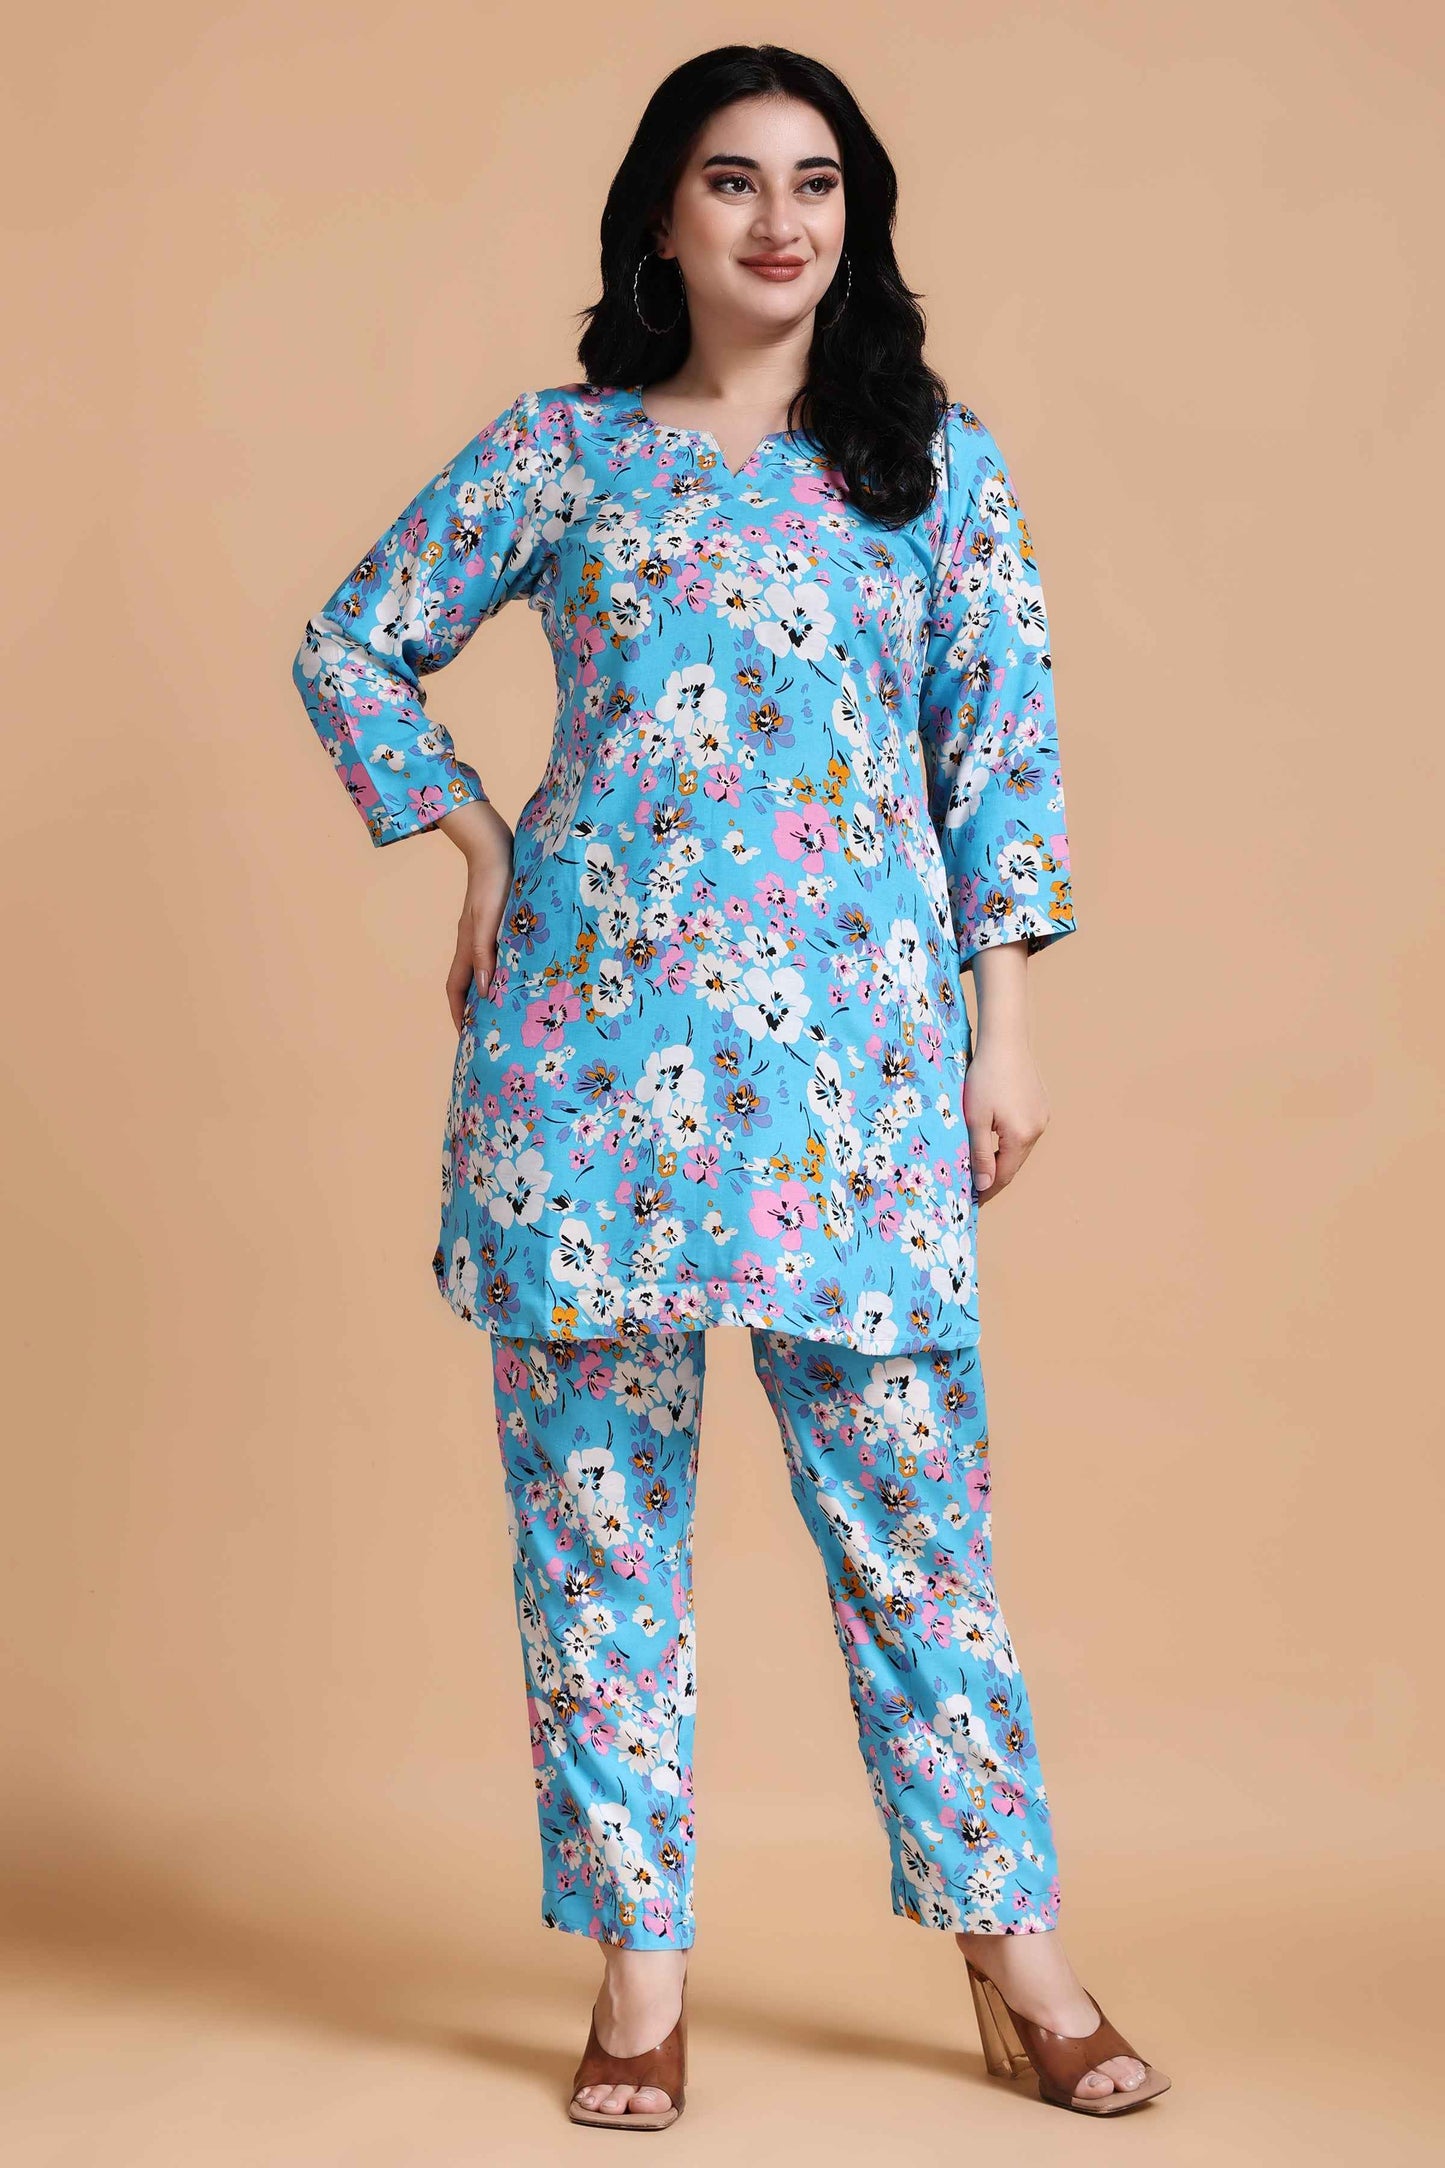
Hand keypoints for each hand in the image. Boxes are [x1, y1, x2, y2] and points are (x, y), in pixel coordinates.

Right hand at [439, 800, 513, 1030]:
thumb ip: (485, 954)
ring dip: (489, 991)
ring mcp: (483, 932)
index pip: (457, 989)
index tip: (466, 1036)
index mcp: (467, 945)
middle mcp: (472, 942)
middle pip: (467, 984)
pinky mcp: (496, 922)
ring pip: (482, 970)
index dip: (459, 1014)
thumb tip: (483, 991)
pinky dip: (501, 970)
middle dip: (474, 1009)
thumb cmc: (495, 881)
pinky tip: (517, 974)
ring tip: (504, 1010)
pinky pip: (495, 954)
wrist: (496, 846)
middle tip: (489, 1031)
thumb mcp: (490, 920)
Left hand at [964, 1032, 1050, 1198]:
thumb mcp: (975, 1119)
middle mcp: (1037, 1129)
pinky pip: (1025, 1131)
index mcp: (1021, 1136)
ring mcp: (1042, 1116)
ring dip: (1003, 1156)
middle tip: (973, 1184)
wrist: (1005, 1041)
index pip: (1004, 1175)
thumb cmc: (985, 1077)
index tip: (973, 1200)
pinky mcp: (1041, 1104)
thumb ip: (980, 1154)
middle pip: (1014, 1163)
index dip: (988, 1189)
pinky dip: (1011, 1139)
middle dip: (995, 1174)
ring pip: (1020, 1147)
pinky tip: (997, 1135)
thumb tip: (983, 1185)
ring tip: (983, 1161)